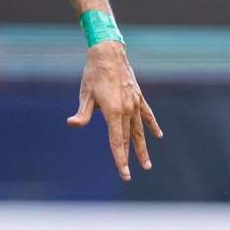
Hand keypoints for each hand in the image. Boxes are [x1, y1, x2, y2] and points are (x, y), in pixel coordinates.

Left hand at [67, 41, 162, 180]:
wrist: (109, 54)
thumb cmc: (93, 75)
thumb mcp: (85, 94)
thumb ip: (82, 113)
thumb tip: (72, 123)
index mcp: (113, 112)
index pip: (117, 141)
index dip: (120, 159)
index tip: (124, 173)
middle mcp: (127, 110)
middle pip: (128, 139)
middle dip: (129, 159)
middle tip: (129, 175)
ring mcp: (135, 104)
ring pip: (140, 130)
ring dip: (143, 147)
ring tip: (147, 164)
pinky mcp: (138, 97)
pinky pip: (147, 115)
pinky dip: (152, 125)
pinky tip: (158, 135)